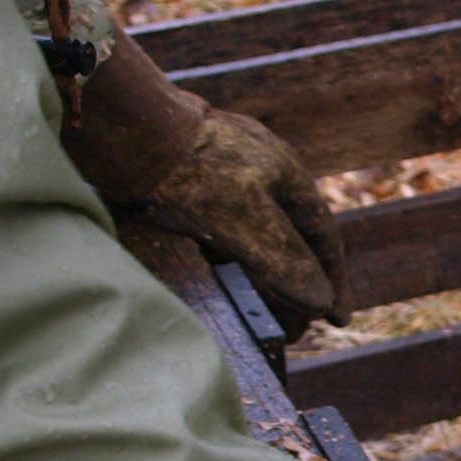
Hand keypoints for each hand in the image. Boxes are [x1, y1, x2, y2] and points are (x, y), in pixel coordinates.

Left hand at [63, 37, 348, 327]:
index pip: (323, 236)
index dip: (331, 280)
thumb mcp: (248, 224)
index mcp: (288, 173)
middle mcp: (262, 171)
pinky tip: (224, 279)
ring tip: (262, 315)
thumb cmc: (189, 173)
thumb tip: (319, 302)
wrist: (124, 131)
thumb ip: (287, 264)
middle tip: (294, 329)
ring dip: (263, 276)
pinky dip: (232, 260)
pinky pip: (222, 229)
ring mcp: (224, 175)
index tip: (336, 320)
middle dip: (295, 286)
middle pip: (290, 238)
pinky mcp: (188, 182)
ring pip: (255, 235)